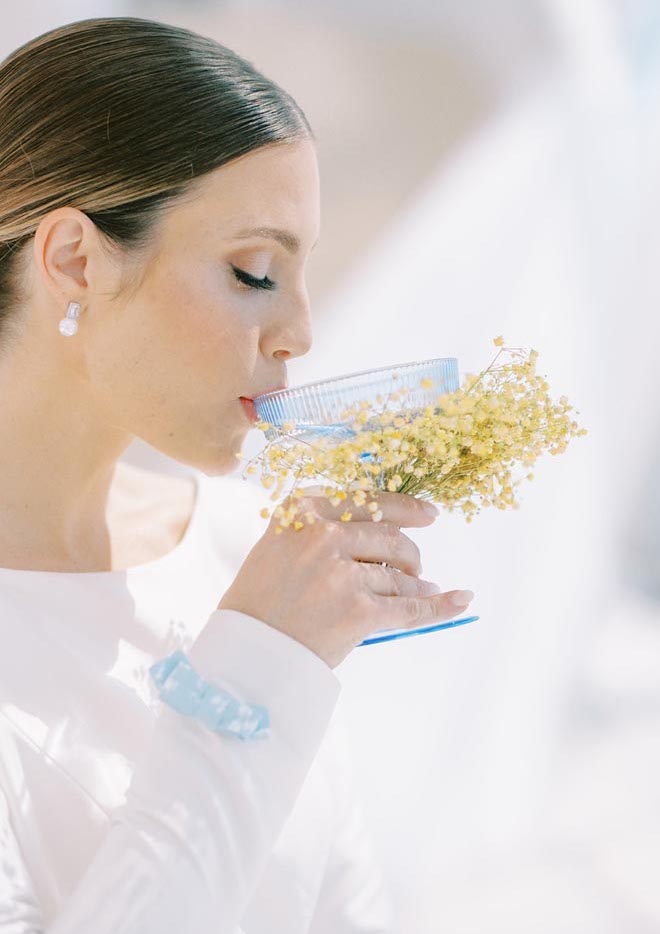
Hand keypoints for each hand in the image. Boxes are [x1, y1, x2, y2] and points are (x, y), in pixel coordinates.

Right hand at [216, 488, 473, 668]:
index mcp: (300, 510)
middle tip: (413, 566)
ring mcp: (342, 573)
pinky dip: (438, 605)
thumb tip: (385, 530)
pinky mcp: (359, 611)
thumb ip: (320, 529)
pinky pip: (410, 607)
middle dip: (407, 554)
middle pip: (388, 536)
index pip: (365, 500)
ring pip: (398, 575)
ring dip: (413, 584)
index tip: (427, 514)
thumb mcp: (278, 546)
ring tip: (417, 589)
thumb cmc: (258, 604)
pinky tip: (459, 599)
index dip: (402, 507)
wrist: (244, 656)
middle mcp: (322, 534)